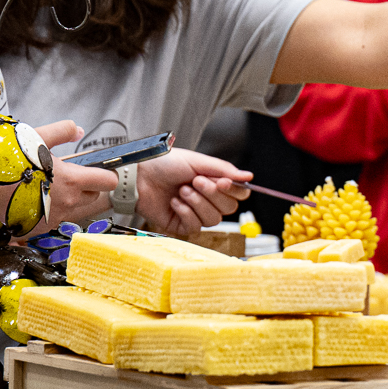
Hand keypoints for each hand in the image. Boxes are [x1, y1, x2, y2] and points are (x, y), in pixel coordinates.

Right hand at [27, 122, 115, 227]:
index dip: (107, 174)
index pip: (108, 181)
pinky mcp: (40, 230)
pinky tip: (35, 198)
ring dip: (69, 199)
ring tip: (48, 185)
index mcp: (72, 181)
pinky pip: (55, 219)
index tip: (100, 169)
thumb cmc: (7, 163)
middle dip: (87, 186)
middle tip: (69, 174)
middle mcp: (68, 203)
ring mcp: (55, 219)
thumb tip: (78, 130)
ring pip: (74, 209)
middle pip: (93, 197)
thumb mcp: (35, 136)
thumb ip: (61, 131)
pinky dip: (50, 210)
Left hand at [135, 150, 252, 236]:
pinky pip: (195, 227)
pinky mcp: (181, 225)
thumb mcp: (197, 161)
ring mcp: (195, 213)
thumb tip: (248, 176)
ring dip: (197, 203)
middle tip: (195, 182)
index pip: (238, 194)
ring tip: (182, 191)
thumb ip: (224, 170)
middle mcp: (207, 199)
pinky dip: (185, 213)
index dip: (234, 191)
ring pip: (213, 219)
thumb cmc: (163, 164)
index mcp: (213, 182)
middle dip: (212, 195)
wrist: (139, 175)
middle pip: (229, 209)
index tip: (223, 183)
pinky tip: (174, 202)